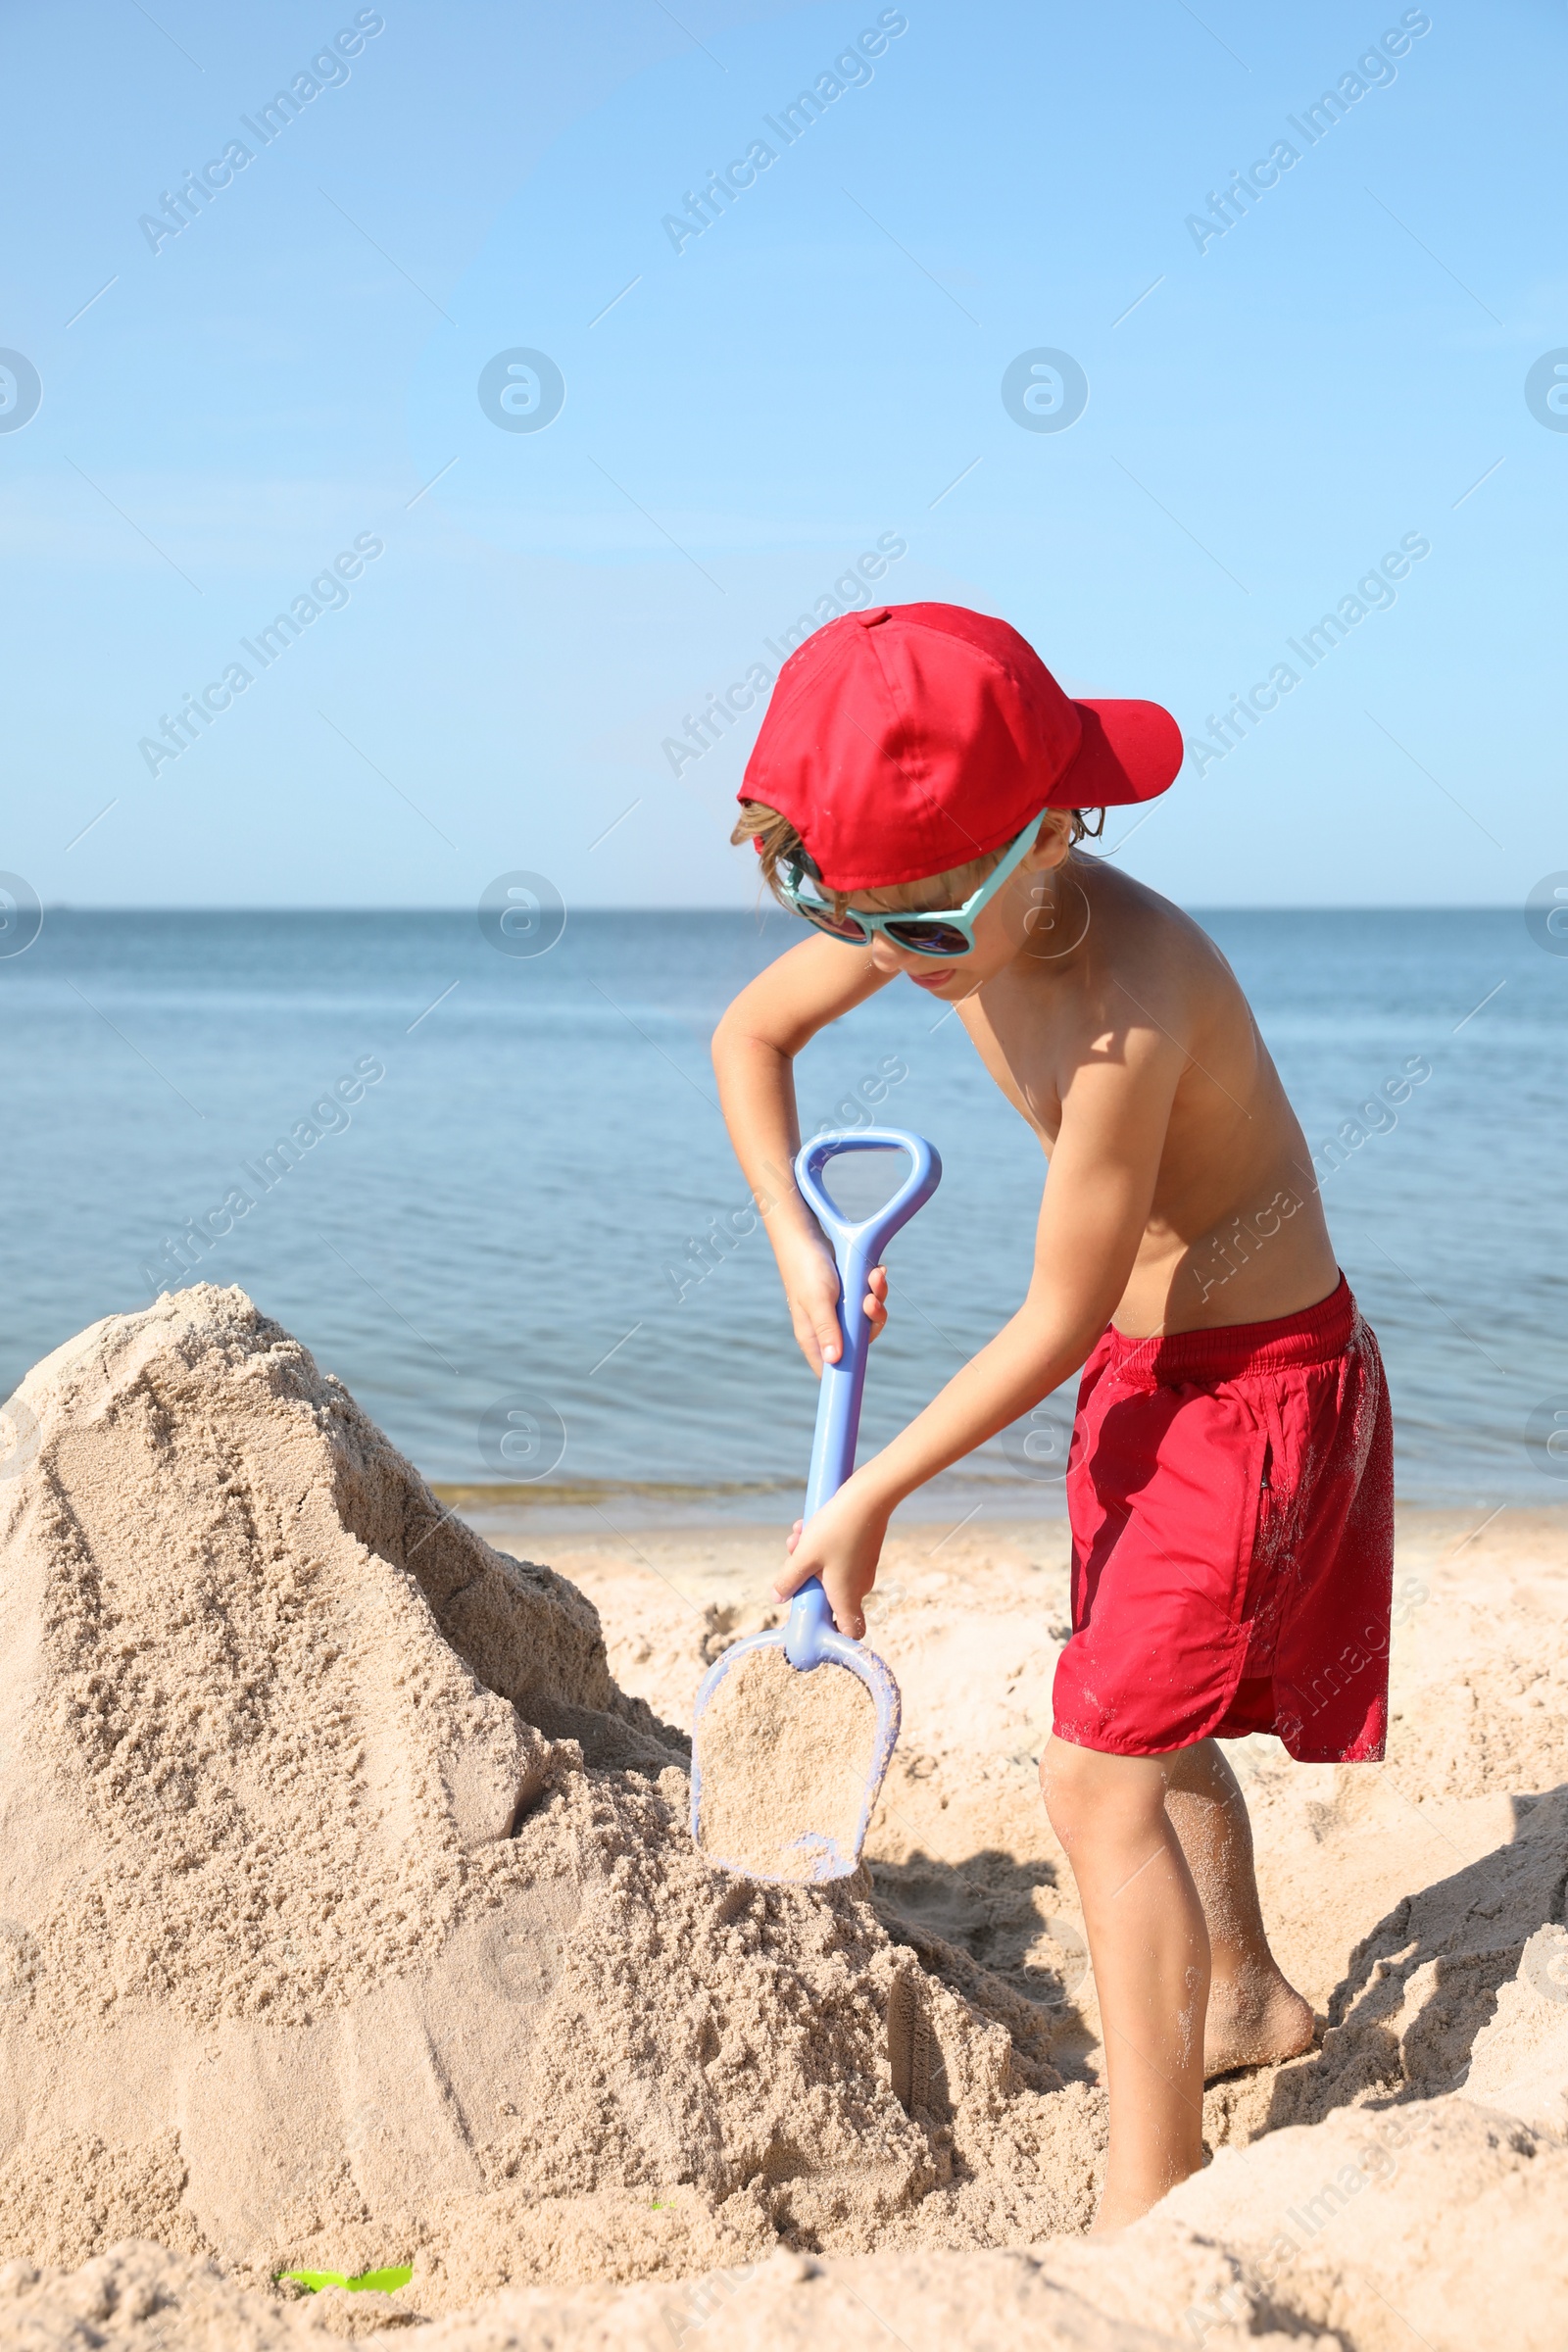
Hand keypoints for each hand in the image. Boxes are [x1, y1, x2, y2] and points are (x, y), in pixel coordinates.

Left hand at [772, 1478, 890, 1638]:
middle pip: (829, 1596)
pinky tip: (808, 1524)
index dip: (833, 1632)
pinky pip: (838, 1556)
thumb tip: (777, 1598)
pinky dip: (822, 1544)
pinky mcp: (863, 1551)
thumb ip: (788, 1580)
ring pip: (829, 1570)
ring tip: (799, 1532)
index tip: (813, 1618)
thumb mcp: (804, 1556)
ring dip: (809, 1555)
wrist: (869, 1496)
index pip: (851, 1632)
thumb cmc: (835, 1530)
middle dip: (806, 1577)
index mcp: (847, 1597)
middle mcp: (859, 1587)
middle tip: (794, 1553)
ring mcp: (863, 1568)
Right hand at [776, 1228, 887, 1375]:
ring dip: (876, 1297)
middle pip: (860, 1340)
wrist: (806, 1236)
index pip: (831, 1367)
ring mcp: (838, 1310)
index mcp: (814, 1335)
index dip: (849, 1369)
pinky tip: (876, 1271)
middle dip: (872, 1320)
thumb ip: (827, 1329)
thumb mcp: (818, 1301)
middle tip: (870, 1300)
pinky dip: (875, 1285)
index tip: (864, 1363)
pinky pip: (869, 1296)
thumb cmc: (807, 1269)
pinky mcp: (848, 1293)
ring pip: (867, 1316)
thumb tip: (834, 1360)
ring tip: (875, 1276)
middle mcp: (827, 1326)